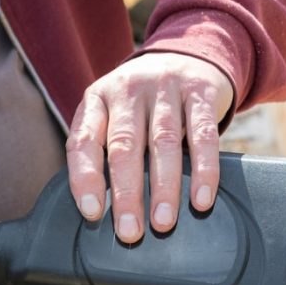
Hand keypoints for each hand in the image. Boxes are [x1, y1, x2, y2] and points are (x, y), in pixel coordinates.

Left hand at [66, 53, 233, 242]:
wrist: (187, 53)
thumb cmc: (142, 101)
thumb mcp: (113, 113)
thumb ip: (104, 149)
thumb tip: (100, 210)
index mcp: (97, 99)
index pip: (83, 141)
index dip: (84, 178)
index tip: (92, 213)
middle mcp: (127, 90)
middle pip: (124, 146)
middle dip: (126, 193)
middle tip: (129, 231)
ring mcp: (164, 87)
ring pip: (163, 143)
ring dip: (164, 188)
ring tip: (163, 222)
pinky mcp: (200, 91)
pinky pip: (203, 135)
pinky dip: (203, 170)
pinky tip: (201, 198)